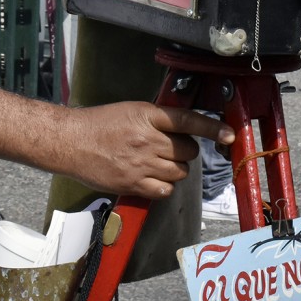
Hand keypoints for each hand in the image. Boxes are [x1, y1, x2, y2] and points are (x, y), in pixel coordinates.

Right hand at [62, 103, 233, 198]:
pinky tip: (151, 178)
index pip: (187, 120)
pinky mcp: (133, 184)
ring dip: (174, 168)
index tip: (229, 134)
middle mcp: (147, 139)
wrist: (71, 141)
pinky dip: (164, 186)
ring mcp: (141, 163)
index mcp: (147, 115)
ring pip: (179, 172)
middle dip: (184, 151)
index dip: (211, 128)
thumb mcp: (131, 110)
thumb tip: (183, 128)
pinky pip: (165, 190)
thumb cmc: (99, 123)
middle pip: (187, 151)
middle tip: (168, 148)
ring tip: (156, 162)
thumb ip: (157, 118)